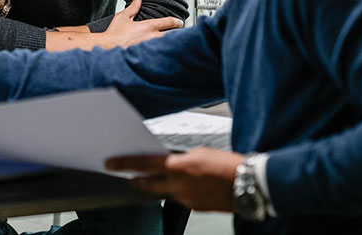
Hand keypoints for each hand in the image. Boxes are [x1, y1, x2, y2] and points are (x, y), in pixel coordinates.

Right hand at [100, 0, 183, 47]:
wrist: (108, 48)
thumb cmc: (114, 33)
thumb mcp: (123, 17)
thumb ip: (133, 6)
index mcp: (148, 26)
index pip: (169, 22)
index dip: (177, 22)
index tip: (180, 23)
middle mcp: (153, 37)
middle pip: (173, 35)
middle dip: (178, 34)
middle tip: (179, 34)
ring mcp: (151, 47)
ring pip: (168, 45)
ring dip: (172, 44)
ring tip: (175, 44)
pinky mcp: (148, 56)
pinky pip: (161, 54)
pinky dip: (164, 53)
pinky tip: (166, 54)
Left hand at [105, 148, 243, 211]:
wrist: (251, 184)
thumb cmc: (229, 165)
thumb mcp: (200, 153)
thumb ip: (181, 158)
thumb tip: (171, 162)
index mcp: (179, 166)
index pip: (144, 164)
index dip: (124, 164)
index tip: (110, 164)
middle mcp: (180, 185)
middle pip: (149, 184)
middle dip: (138, 180)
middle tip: (130, 177)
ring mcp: (187, 199)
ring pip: (166, 192)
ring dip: (163, 185)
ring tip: (171, 177)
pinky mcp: (196, 208)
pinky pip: (181, 198)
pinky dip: (180, 191)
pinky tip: (191, 185)